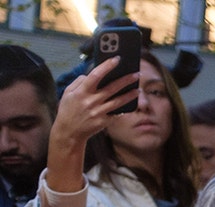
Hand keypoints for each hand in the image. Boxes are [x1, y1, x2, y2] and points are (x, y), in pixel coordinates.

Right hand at [45, 57, 140, 192]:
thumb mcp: (68, 93)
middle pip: (112, 88)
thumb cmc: (68, 109)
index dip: (106, 66)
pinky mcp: (104, 121)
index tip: (117, 59)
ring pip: (118, 101)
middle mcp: (91, 101)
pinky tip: (132, 102)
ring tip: (139, 89)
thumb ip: (79, 82)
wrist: (69, 132)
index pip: (95, 75)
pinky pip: (117, 112)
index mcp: (81, 92)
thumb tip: (91, 74)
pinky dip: (125, 107)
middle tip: (137, 73)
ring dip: (130, 95)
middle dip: (126, 80)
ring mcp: (98, 112)